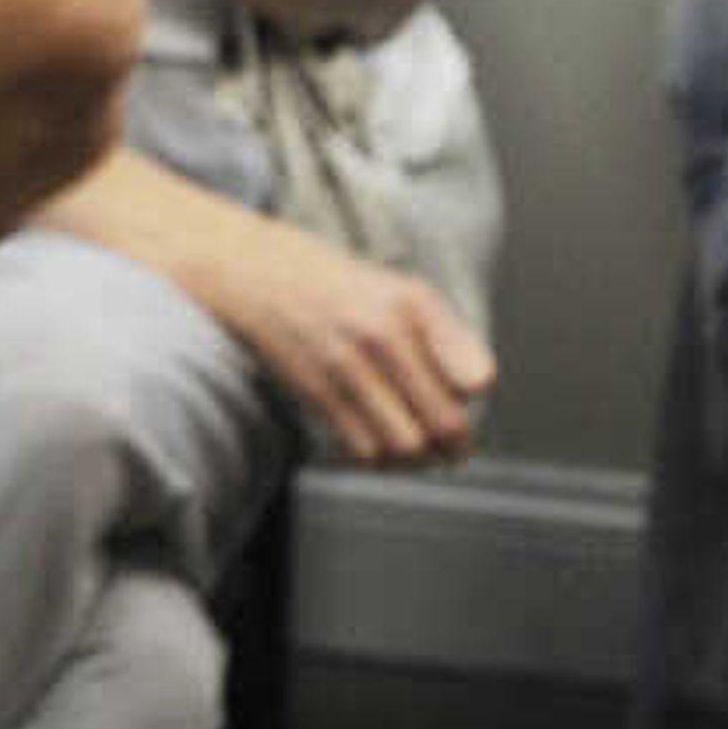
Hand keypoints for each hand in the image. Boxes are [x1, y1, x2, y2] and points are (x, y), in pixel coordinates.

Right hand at [202, 205, 490, 464]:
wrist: (249, 269)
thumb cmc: (331, 281)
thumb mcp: (398, 287)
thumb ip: (444, 334)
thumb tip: (478, 388)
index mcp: (408, 303)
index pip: (475, 376)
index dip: (472, 392)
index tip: (461, 391)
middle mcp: (379, 333)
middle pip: (444, 424)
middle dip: (455, 444)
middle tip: (452, 445)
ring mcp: (344, 365)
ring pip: (407, 446)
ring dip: (419, 458)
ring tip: (416, 448)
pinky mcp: (314, 390)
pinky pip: (364, 449)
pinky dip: (380, 459)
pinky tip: (377, 442)